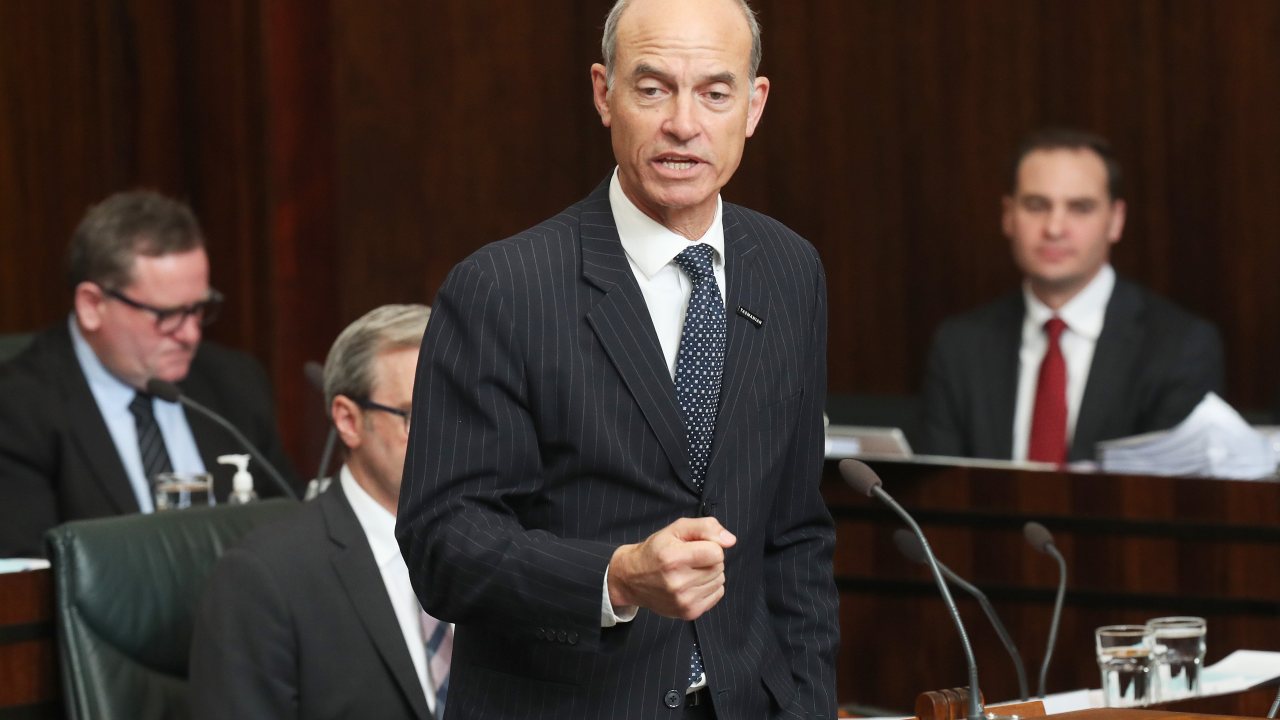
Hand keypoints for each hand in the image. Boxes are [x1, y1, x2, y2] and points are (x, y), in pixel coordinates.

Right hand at [607, 517, 736, 619]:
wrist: (631, 579)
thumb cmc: (655, 551)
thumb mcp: (676, 529)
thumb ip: (706, 527)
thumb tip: (731, 541)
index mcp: (673, 558)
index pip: (717, 552)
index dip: (709, 546)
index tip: (694, 547)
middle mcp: (678, 582)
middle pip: (719, 567)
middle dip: (709, 560)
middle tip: (690, 559)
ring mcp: (683, 601)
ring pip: (719, 581)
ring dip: (710, 574)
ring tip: (690, 571)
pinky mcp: (688, 612)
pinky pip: (717, 594)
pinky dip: (709, 587)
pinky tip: (692, 583)